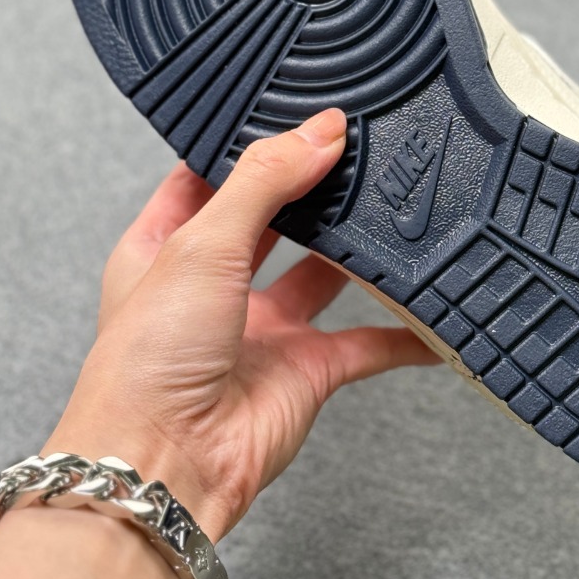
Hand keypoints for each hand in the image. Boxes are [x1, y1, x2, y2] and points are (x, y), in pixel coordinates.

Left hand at [45, 109, 437, 540]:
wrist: (166, 467)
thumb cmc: (146, 362)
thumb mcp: (200, 243)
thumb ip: (264, 182)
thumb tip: (319, 132)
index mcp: (164, 246)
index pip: (207, 177)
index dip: (247, 145)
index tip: (295, 111)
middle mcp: (213, 286)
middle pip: (273, 219)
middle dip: (312, 189)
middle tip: (357, 149)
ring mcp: (261, 331)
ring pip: (323, 275)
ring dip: (358, 251)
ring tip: (396, 205)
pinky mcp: (304, 373)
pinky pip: (366, 344)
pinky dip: (402, 331)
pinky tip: (432, 313)